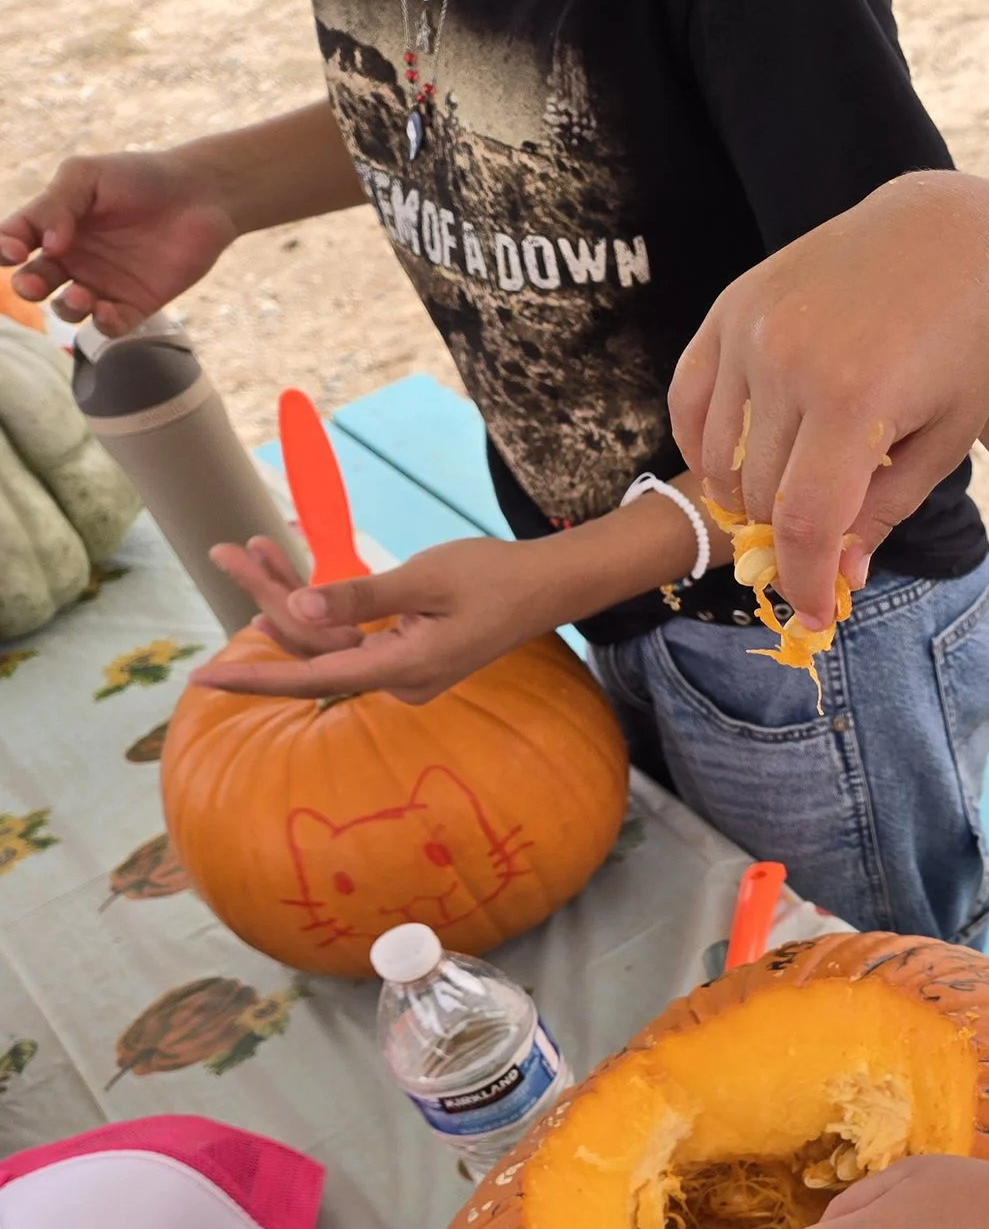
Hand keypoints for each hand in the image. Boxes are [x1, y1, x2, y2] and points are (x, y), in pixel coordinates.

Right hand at [1, 152, 237, 335]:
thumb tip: (47, 245)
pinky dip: (104, 323)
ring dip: (67, 308)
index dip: (6, 249)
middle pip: (36, 280)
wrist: (198, 195)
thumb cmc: (139, 178)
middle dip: (28, 286)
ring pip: (70, 308)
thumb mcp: (87, 176)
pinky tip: (106, 311)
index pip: (16, 240)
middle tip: (34, 284)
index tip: (14, 251)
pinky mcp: (136, 302)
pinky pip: (111, 325)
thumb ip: (58, 204)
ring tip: (80, 297)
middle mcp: (73, 257)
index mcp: (53, 224)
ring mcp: (104, 282)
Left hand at [193, 535, 562, 702]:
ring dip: (289, 594)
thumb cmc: (495, 578)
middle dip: (268, 599)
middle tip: (227, 550)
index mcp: (404, 668)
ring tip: (250, 547)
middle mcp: (398, 678)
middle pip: (314, 648)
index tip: (202, 680)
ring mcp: (402, 667)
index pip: (313, 678)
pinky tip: (289, 571)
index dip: (255, 680)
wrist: (547, 586)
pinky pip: (350, 633)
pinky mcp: (406, 651)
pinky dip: (321, 601)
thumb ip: (360, 597)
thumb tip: (298, 608)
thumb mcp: (425, 580)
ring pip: (327, 637)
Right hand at [668, 171, 988, 626]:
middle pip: (763, 497)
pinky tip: (742, 461)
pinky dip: (706, 447)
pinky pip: (688, 402)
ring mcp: (751, 328)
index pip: (804, 522)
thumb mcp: (943, 441)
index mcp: (856, 399)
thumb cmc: (962, 347)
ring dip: (750, 497)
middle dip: (790, 539)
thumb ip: (882, 512)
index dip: (803, 580)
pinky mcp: (729, 307)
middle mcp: (790, 359)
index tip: (810, 615)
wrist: (948, 237)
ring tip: (797, 491)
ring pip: (720, 459)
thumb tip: (835, 577)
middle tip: (819, 548)